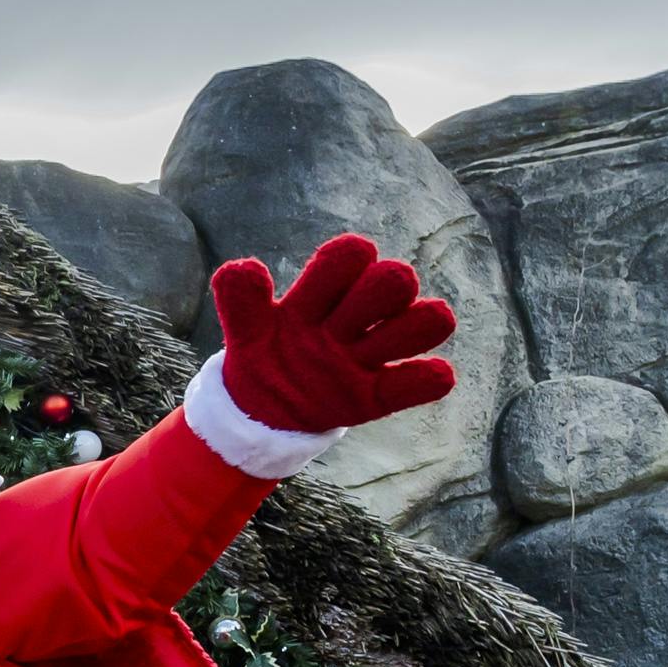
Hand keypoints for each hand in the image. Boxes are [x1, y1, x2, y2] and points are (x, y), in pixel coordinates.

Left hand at [210, 233, 456, 432]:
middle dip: (382, 290)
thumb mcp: (247, 329)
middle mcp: (354, 318)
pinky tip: (423, 376)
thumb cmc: (264, 355)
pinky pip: (420, 382)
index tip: (320, 295)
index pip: (348, 256)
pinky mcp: (379, 394)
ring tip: (375, 350)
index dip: (345, 261)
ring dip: (413, 327)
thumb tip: (242, 270)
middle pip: (391, 281)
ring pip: (423, 321)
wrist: (264, 410)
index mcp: (321, 296)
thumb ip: (239, 302)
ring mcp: (370, 354)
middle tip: (347, 323)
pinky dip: (428, 378)